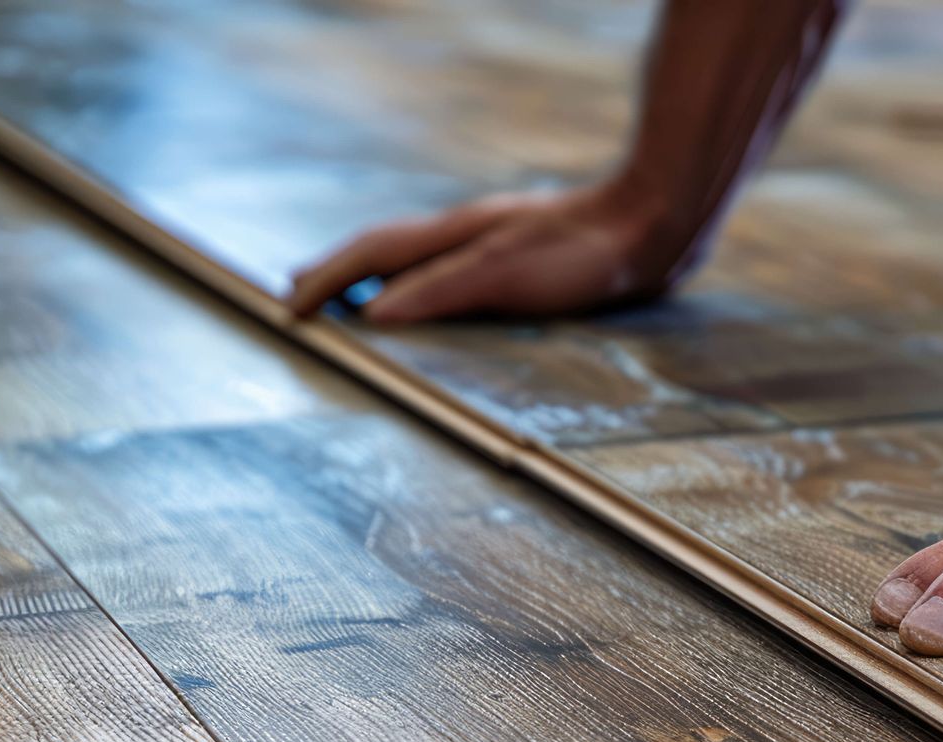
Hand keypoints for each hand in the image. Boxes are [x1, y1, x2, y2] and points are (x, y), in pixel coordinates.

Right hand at [286, 178, 686, 320]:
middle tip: (298, 296)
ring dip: (370, 280)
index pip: (368, 255)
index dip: (324, 281)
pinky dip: (414, 287)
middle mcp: (464, 235)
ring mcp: (489, 244)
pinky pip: (443, 273)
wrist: (653, 227)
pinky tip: (427, 302)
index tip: (288, 308)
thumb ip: (440, 291)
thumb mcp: (507, 275)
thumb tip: (372, 313)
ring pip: (411, 260)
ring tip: (346, 301)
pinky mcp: (518, 260)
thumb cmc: (587, 252)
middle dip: (334, 274)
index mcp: (453, 237)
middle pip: (380, 252)